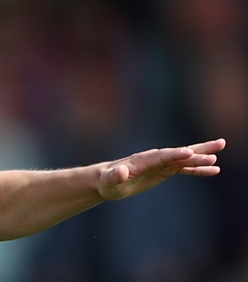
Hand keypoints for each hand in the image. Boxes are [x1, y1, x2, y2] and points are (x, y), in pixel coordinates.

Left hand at [98, 138, 224, 200]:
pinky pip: (184, 168)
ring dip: (202, 156)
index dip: (175, 154)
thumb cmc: (107, 181)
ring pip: (185, 158)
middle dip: (196, 151)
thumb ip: (116, 176)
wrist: (108, 180)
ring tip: (220, 151)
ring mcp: (161, 163)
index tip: (189, 152)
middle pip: (178, 153)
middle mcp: (154, 158)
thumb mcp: (109, 181)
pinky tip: (214, 169)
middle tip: (217, 146)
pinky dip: (198, 168)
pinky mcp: (164, 170)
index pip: (162, 156)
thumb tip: (122, 171)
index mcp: (142, 160)